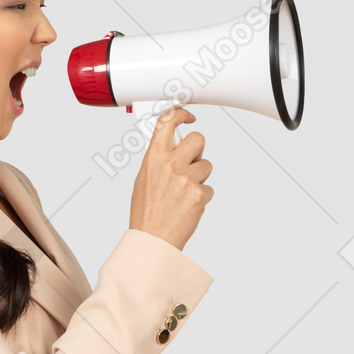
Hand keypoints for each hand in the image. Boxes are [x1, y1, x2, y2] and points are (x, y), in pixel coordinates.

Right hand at [128, 106, 212, 251]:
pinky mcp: (199, 193)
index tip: (188, 117)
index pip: (167, 123)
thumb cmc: (146, 212)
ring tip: (184, 192)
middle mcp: (170, 165)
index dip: (180, 115)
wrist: (153, 238)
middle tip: (191, 161)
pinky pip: (209, 187)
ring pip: (206, 165)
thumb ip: (158, 160)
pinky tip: (188, 205)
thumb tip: (170, 145)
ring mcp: (186, 179)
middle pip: (198, 139)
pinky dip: (202, 195)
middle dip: (198, 149)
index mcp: (153, 159)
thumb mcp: (143, 179)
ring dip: (200, 176)